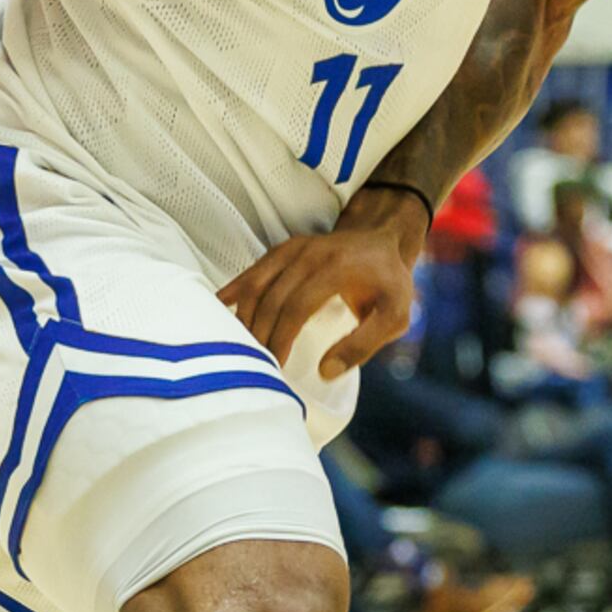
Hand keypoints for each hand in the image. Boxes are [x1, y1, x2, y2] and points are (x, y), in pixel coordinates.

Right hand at [217, 186, 427, 381]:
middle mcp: (309, 253)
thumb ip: (363, 345)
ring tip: (241, 349)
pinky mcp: (283, 250)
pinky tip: (217, 310)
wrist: (383, 239)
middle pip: (270, 297)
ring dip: (243, 318)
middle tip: (255, 365)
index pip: (296, 306)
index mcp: (335, 268)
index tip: (274, 366)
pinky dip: (233, 291)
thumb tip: (325, 372)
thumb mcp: (394, 317)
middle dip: (259, 335)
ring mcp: (293, 249)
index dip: (280, 338)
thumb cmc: (389, 282)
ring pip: (255, 284)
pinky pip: (252, 271)